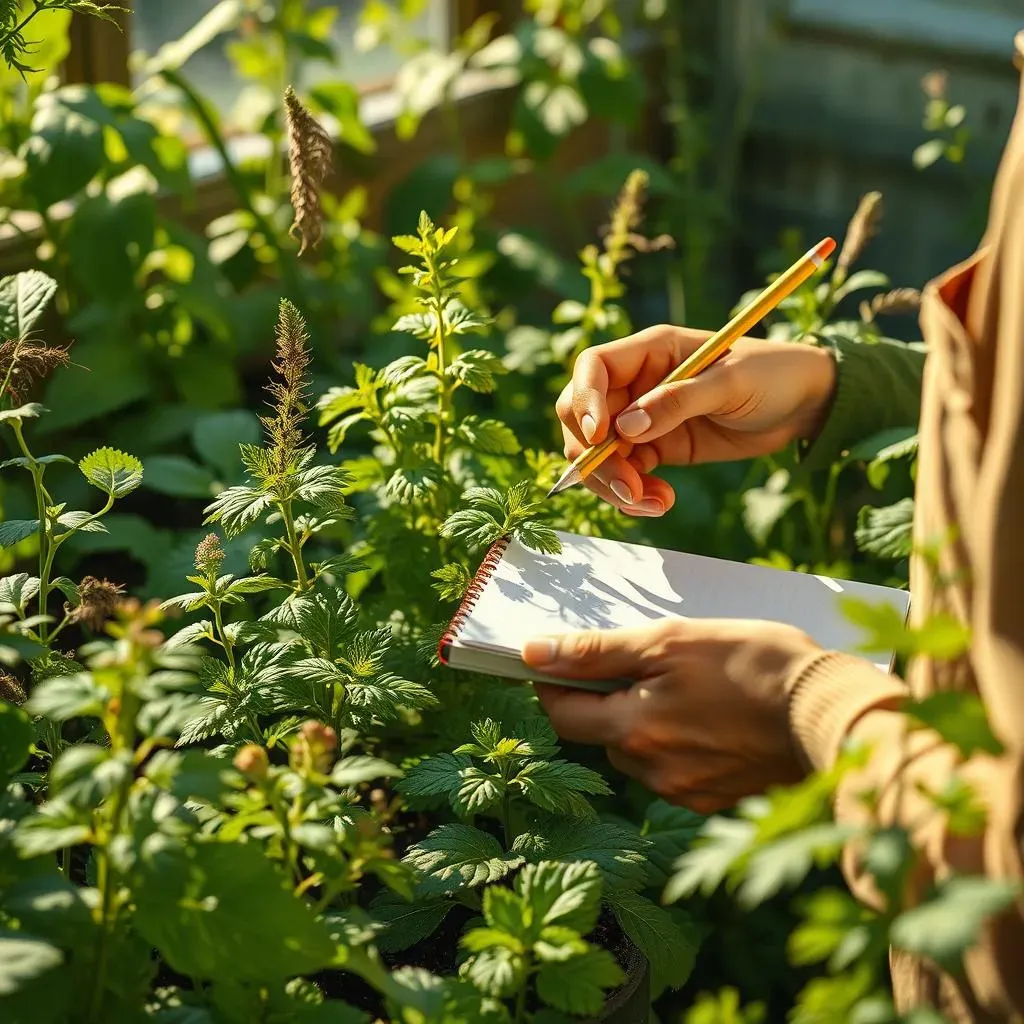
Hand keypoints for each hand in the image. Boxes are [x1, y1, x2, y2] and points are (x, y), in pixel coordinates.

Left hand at [522, 618, 820, 813]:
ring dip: (645, 720)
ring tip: (686, 684)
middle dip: (608, 700)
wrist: (833, 712)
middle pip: (603, 735)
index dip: (553, 684)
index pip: (564, 715)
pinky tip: (710, 713)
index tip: (558, 658)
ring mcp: (687, 791)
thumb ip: (597, 652)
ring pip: (640, 752)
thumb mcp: (669, 642)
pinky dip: (678, 740)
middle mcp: (654, 772)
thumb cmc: (754, 664)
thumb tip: (534, 651)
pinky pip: (676, 769)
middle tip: (640, 661)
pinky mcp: (717, 799)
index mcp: (635, 731)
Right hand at [556, 325, 835, 514]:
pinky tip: (662, 502)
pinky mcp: (657, 448)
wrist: (804, 404)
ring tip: (653, 503)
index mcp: (650, 351)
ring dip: (616, 484)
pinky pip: (627, 474)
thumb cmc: (773, 375)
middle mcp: (637, 383)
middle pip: (582, 419)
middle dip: (596, 458)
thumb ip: (678, 402)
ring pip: (599, 454)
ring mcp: (643, 418)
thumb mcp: (731, 383)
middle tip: (629, 489)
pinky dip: (635, 494)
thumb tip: (626, 428)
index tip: (601, 437)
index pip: (592, 369)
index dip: (585, 401)